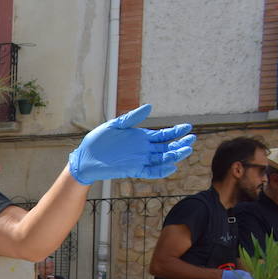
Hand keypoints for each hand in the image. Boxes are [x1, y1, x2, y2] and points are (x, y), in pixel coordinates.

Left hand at [67, 104, 195, 184]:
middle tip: (192, 139)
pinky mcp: (132, 170)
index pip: (163, 136)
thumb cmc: (98, 140)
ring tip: (187, 150)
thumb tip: (149, 106)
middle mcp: (143, 150)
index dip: (176, 132)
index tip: (188, 127)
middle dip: (180, 144)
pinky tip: (171, 167)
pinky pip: (149, 171)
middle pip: (166, 148)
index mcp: (141, 138)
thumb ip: (132, 118)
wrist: (85, 157)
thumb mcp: (115, 125)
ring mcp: (139, 160)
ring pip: (161, 159)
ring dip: (174, 156)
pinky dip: (160, 170)